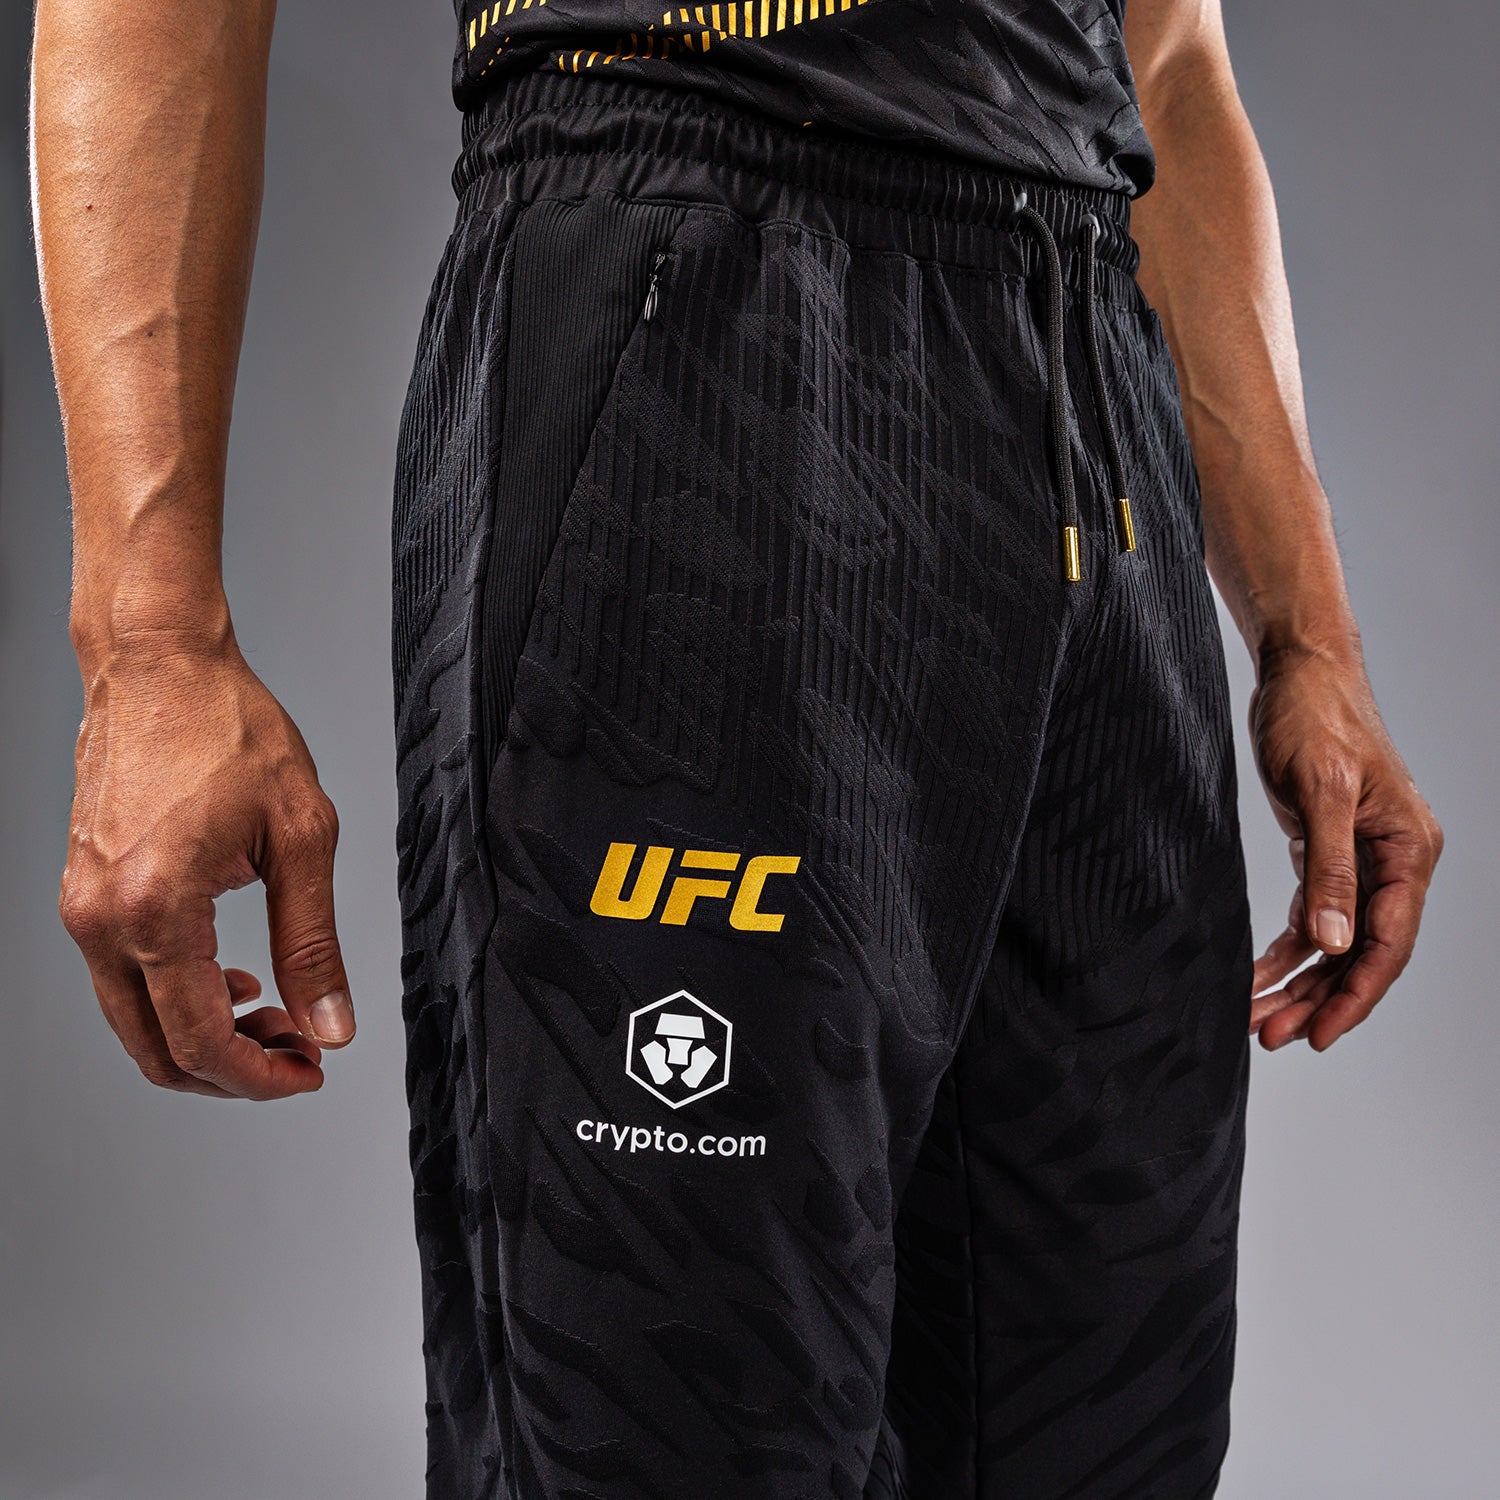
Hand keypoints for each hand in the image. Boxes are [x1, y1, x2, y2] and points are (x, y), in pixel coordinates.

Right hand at [59, 630, 354, 1098]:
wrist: (160, 666)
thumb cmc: (230, 729)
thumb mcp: (302, 835)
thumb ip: (314, 942)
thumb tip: (332, 1024)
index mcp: (156, 909)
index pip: (199, 1043)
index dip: (260, 1079)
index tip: (310, 1073)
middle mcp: (101, 919)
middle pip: (156, 1052)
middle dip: (234, 1072)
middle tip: (300, 1053)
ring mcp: (82, 908)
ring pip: (135, 1023)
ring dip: (205, 1038)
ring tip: (276, 1013)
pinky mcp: (82, 893)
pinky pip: (122, 979)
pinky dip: (176, 999)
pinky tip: (231, 978)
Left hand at [1247, 640, 1442, 1050]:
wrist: (1298, 670)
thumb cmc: (1315, 716)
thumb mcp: (1320, 790)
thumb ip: (1329, 867)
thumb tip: (1333, 942)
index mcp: (1408, 851)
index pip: (1388, 944)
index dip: (1353, 996)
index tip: (1317, 1036)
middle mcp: (1393, 861)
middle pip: (1362, 953)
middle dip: (1320, 1000)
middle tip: (1272, 1036)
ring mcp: (1362, 857)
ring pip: (1336, 940)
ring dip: (1301, 982)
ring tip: (1260, 1019)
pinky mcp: (1327, 849)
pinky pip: (1313, 914)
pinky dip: (1288, 947)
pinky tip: (1260, 974)